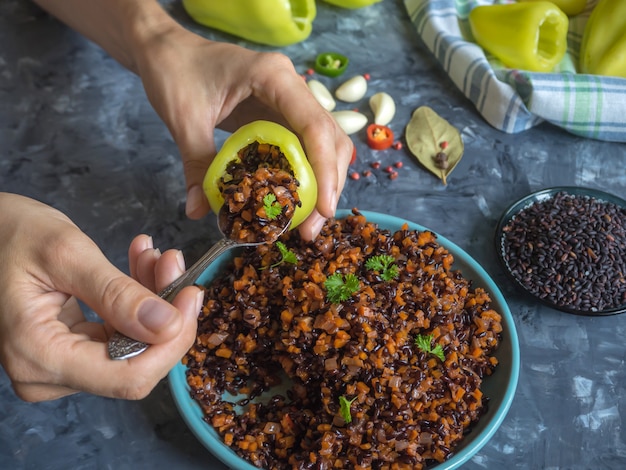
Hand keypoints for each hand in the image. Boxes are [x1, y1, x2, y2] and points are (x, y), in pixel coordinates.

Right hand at [0, 193, 201, 401]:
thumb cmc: (12, 235)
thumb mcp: (67, 254)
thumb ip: (118, 294)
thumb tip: (170, 326)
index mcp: (38, 355)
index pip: (127, 377)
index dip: (171, 343)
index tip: (191, 296)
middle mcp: (47, 374)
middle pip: (136, 364)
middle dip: (166, 314)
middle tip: (173, 262)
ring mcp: (59, 367)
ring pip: (134, 347)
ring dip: (154, 301)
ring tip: (154, 255)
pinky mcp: (71, 352)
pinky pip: (121, 335)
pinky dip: (138, 302)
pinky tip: (140, 265)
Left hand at [132, 22, 352, 239]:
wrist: (167, 50)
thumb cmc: (175, 70)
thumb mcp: (183, 118)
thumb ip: (196, 163)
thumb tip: (199, 211)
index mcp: (274, 77)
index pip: (315, 126)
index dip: (325, 171)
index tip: (323, 211)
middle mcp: (292, 87)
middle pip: (331, 140)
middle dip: (329, 186)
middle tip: (310, 229)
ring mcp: (290, 102)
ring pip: (325, 146)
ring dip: (322, 185)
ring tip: (305, 224)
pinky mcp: (281, 116)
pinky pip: (304, 148)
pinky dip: (304, 177)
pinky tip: (292, 203)